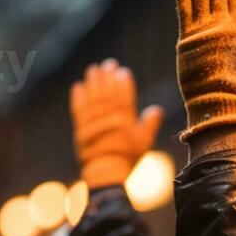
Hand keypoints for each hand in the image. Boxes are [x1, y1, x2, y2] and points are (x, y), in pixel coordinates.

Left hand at [69, 59, 162, 188]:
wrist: (106, 172)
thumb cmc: (128, 158)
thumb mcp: (145, 142)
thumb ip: (150, 124)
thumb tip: (157, 110)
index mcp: (126, 118)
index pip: (125, 94)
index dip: (123, 82)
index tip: (122, 71)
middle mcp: (109, 116)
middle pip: (108, 91)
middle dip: (107, 76)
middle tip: (107, 64)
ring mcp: (94, 120)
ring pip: (93, 96)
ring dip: (92, 81)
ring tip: (92, 70)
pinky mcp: (81, 127)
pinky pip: (79, 108)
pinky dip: (78, 97)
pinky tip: (78, 86)